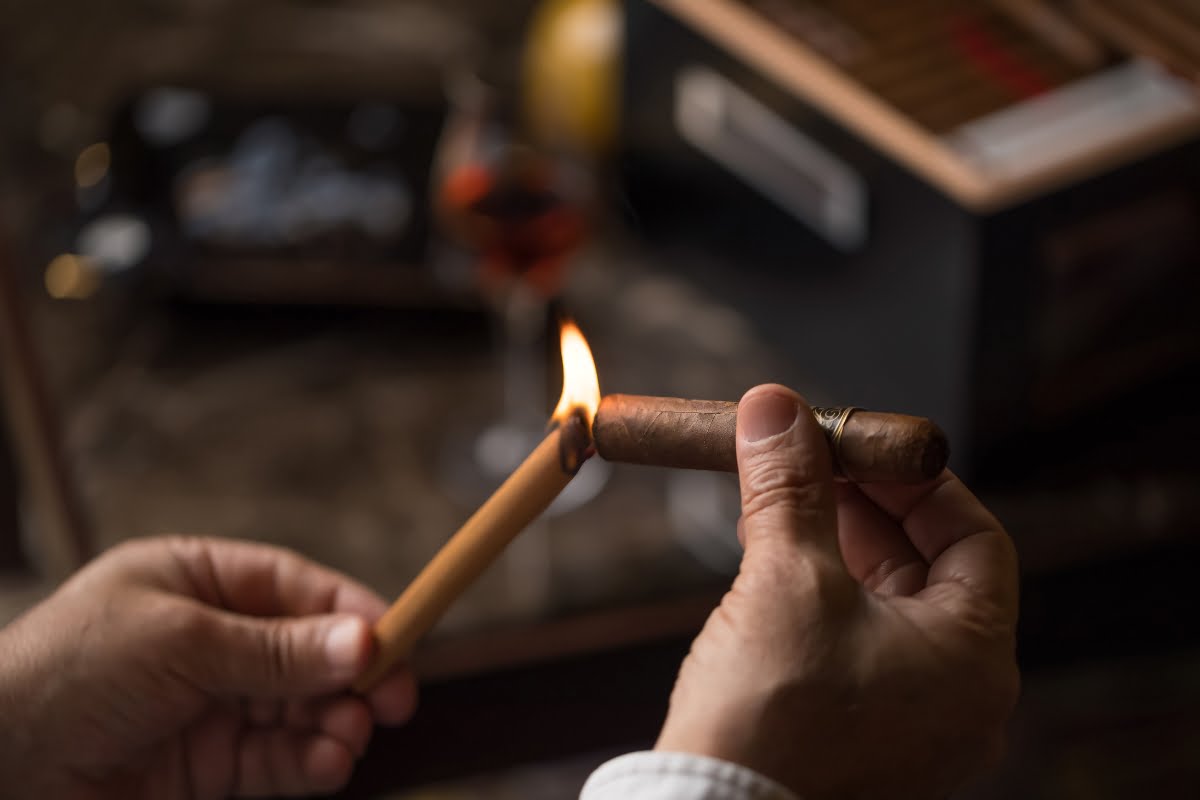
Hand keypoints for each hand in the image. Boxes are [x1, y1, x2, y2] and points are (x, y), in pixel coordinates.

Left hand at [0, 536, 415, 798]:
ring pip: (301, 709)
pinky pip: (277, 760)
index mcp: (196, 582)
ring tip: (351, 738)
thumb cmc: (62, 674)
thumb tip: (366, 643)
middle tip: (393, 700)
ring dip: (335, 723)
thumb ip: (277, 651)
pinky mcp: (206, 766)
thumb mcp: (180, 644)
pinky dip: (310, 762)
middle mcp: (209, 640)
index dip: (351, 612)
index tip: (400, 638)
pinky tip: (329, 764)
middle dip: (352, 676)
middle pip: (308, 652)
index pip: (295, 588)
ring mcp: (209, 705)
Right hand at [656, 385, 1018, 798]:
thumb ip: (789, 487)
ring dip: (831, 542)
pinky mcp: (858, 733)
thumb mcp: (785, 580)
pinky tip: (769, 557)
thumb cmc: (769, 720)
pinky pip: (852, 641)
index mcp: (974, 659)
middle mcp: (957, 695)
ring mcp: (909, 721)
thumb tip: (777, 407)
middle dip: (862, 504)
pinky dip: (817, 592)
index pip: (973, 536)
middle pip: (924, 565)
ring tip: (776, 498)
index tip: (858, 443)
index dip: (915, 480)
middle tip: (808, 458)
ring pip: (881, 601)